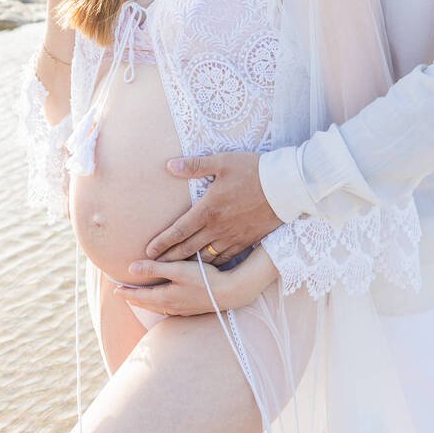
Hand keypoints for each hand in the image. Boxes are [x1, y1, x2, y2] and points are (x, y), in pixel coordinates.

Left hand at [114, 247, 277, 315]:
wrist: (229, 292)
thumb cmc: (204, 279)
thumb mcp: (177, 269)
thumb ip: (154, 268)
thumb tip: (131, 267)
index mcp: (165, 297)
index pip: (140, 296)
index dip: (127, 293)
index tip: (115, 290)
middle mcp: (171, 307)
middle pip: (147, 303)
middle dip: (134, 299)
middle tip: (123, 295)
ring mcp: (182, 310)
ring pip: (157, 307)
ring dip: (146, 302)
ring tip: (140, 298)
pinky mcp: (191, 309)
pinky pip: (168, 308)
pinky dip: (159, 304)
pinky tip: (164, 301)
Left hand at [145, 152, 281, 264]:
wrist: (285, 186)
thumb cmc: (253, 170)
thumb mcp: (222, 162)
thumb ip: (195, 165)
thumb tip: (170, 165)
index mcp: (208, 209)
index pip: (178, 230)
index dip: (162, 242)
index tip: (148, 251)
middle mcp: (217, 228)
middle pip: (188, 249)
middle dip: (169, 259)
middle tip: (154, 267)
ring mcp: (232, 237)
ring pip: (205, 257)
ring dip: (188, 265)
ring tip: (175, 271)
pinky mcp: (247, 241)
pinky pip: (225, 258)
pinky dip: (212, 265)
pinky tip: (207, 267)